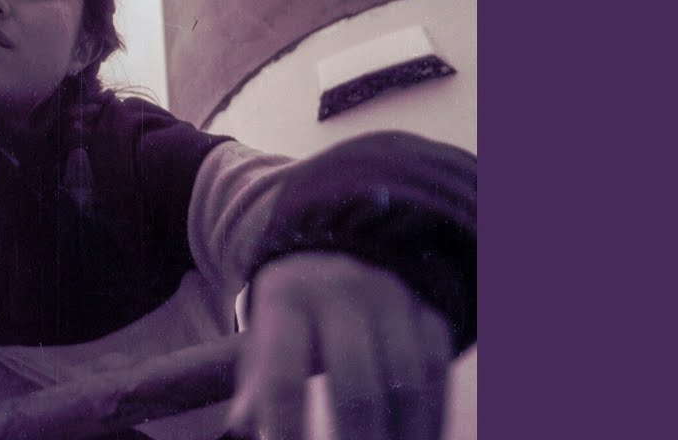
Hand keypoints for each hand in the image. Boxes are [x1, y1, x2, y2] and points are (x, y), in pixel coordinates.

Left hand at [227, 253, 452, 439]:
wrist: (338, 256)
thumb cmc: (293, 315)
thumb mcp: (264, 336)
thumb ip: (256, 383)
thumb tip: (240, 425)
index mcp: (288, 300)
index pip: (284, 374)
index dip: (286, 423)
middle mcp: (342, 294)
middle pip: (354, 381)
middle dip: (356, 438)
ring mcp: (391, 301)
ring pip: (404, 379)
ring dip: (402, 433)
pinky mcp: (427, 312)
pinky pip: (437, 369)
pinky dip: (433, 416)